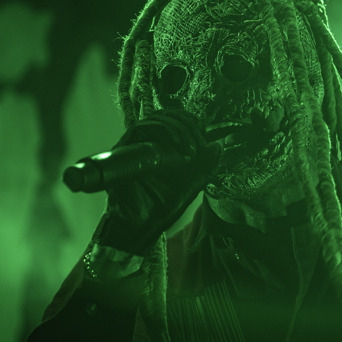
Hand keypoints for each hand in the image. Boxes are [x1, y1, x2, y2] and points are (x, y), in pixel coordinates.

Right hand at [95, 109, 219, 255]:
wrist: (143, 225)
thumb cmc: (163, 206)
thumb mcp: (193, 184)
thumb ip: (206, 166)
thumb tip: (218, 145)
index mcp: (163, 147)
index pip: (175, 121)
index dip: (191, 123)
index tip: (205, 137)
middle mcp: (147, 143)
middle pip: (166, 115)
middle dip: (187, 124)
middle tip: (199, 144)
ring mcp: (134, 146)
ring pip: (155, 119)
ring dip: (178, 128)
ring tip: (191, 149)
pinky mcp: (123, 151)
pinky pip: (139, 129)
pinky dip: (161, 129)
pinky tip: (177, 144)